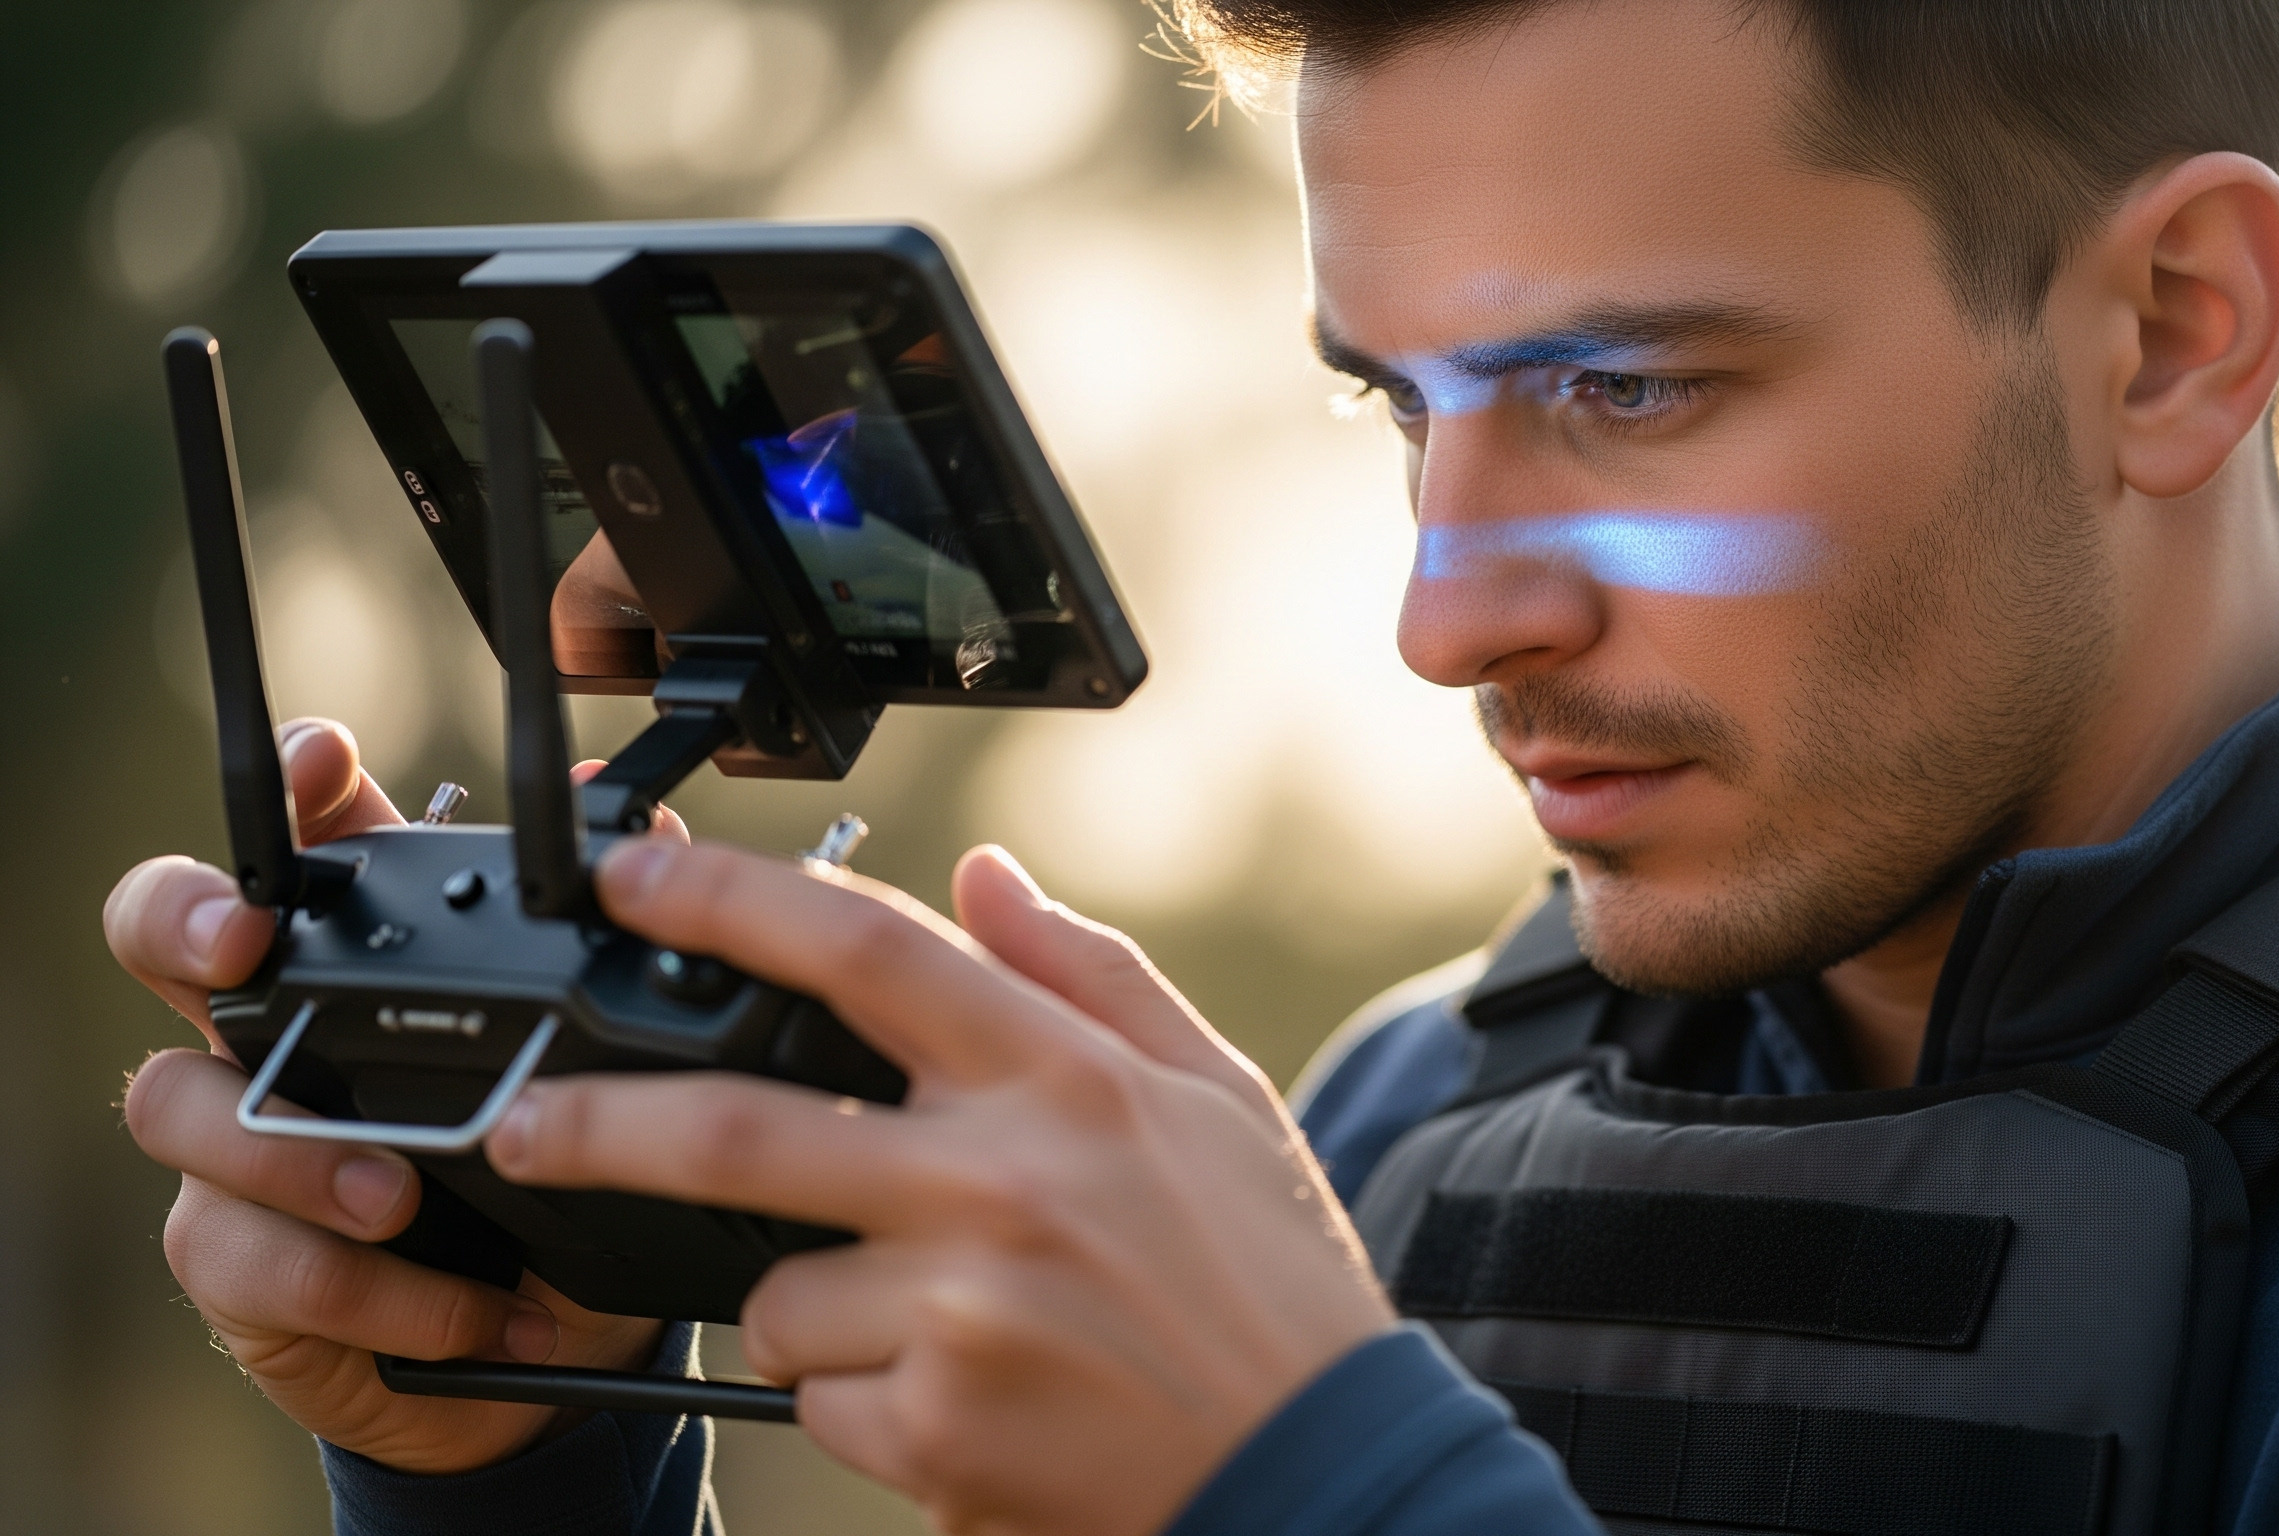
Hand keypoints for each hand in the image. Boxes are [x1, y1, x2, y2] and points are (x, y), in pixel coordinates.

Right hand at [104, 719, 675, 1471]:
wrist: (544, 1341)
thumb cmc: (556, 1176)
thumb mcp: (606, 1075)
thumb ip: (621, 956)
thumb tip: (663, 839)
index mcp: (360, 966)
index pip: (300, 840)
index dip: (296, 787)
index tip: (328, 762)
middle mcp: (270, 1033)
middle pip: (158, 931)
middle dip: (180, 918)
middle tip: (242, 948)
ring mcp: (233, 1142)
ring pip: (177, 1105)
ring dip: (298, 1155)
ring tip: (403, 1199)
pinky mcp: (234, 1259)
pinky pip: (251, 1257)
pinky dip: (371, 1292)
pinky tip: (464, 1310)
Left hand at [484, 839, 1397, 1533]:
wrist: (1317, 1472)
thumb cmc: (1269, 1286)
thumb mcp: (1214, 1098)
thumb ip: (1090, 976)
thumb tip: (983, 877)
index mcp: (1067, 1081)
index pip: (866, 953)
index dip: (729, 902)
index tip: (636, 881)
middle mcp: (1003, 1181)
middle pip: (734, 1126)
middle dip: (595, 1118)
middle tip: (527, 1121)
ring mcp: (963, 1311)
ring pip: (775, 1293)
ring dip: (810, 1305)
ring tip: (933, 1326)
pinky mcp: (938, 1431)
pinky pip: (818, 1400)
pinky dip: (859, 1400)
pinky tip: (965, 1400)